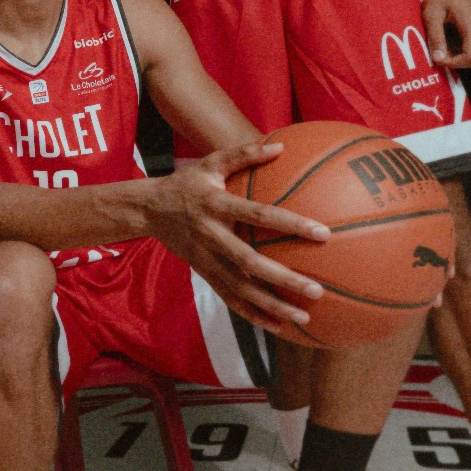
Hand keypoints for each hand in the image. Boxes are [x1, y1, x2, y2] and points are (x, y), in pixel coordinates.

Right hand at [148, 143, 330, 335]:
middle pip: (251, 262)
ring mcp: (206, 258)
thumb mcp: (210, 163)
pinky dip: (253, 314)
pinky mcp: (203, 273)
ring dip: (272, 305)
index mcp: (217, 205)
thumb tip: (279, 145)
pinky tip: (278, 325)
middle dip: (284, 278)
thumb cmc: (188, 183)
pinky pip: (229, 298)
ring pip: (241, 288)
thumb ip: (243, 153)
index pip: (259, 215)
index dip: (291, 224)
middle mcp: (212, 235)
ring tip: (304, 316)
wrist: (148, 210)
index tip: (322, 233)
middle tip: (317, 289)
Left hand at [422, 0, 470, 68]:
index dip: (455, 63)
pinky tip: (453, 44)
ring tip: (446, 51)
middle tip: (442, 57)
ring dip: (465, 58)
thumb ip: (436, 37)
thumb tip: (438, 59)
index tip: (439, 58)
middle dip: (461, 64)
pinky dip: (469, 50)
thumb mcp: (432, 14)